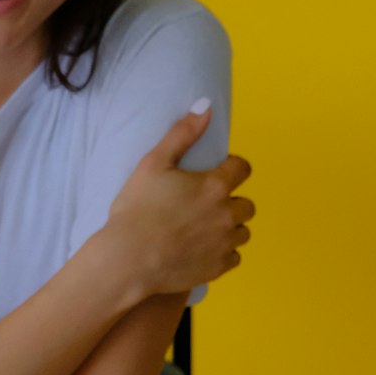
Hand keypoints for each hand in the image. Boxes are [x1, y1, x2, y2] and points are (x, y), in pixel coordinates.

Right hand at [106, 106, 253, 295]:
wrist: (128, 259)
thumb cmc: (137, 209)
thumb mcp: (153, 163)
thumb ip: (183, 133)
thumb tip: (206, 106)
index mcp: (215, 186)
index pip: (243, 168)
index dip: (230, 169)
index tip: (214, 174)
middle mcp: (226, 214)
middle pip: (247, 204)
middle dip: (231, 202)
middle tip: (204, 205)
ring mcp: (224, 243)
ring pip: (242, 232)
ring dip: (229, 228)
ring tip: (203, 229)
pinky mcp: (218, 268)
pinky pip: (234, 257)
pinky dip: (222, 253)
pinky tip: (201, 249)